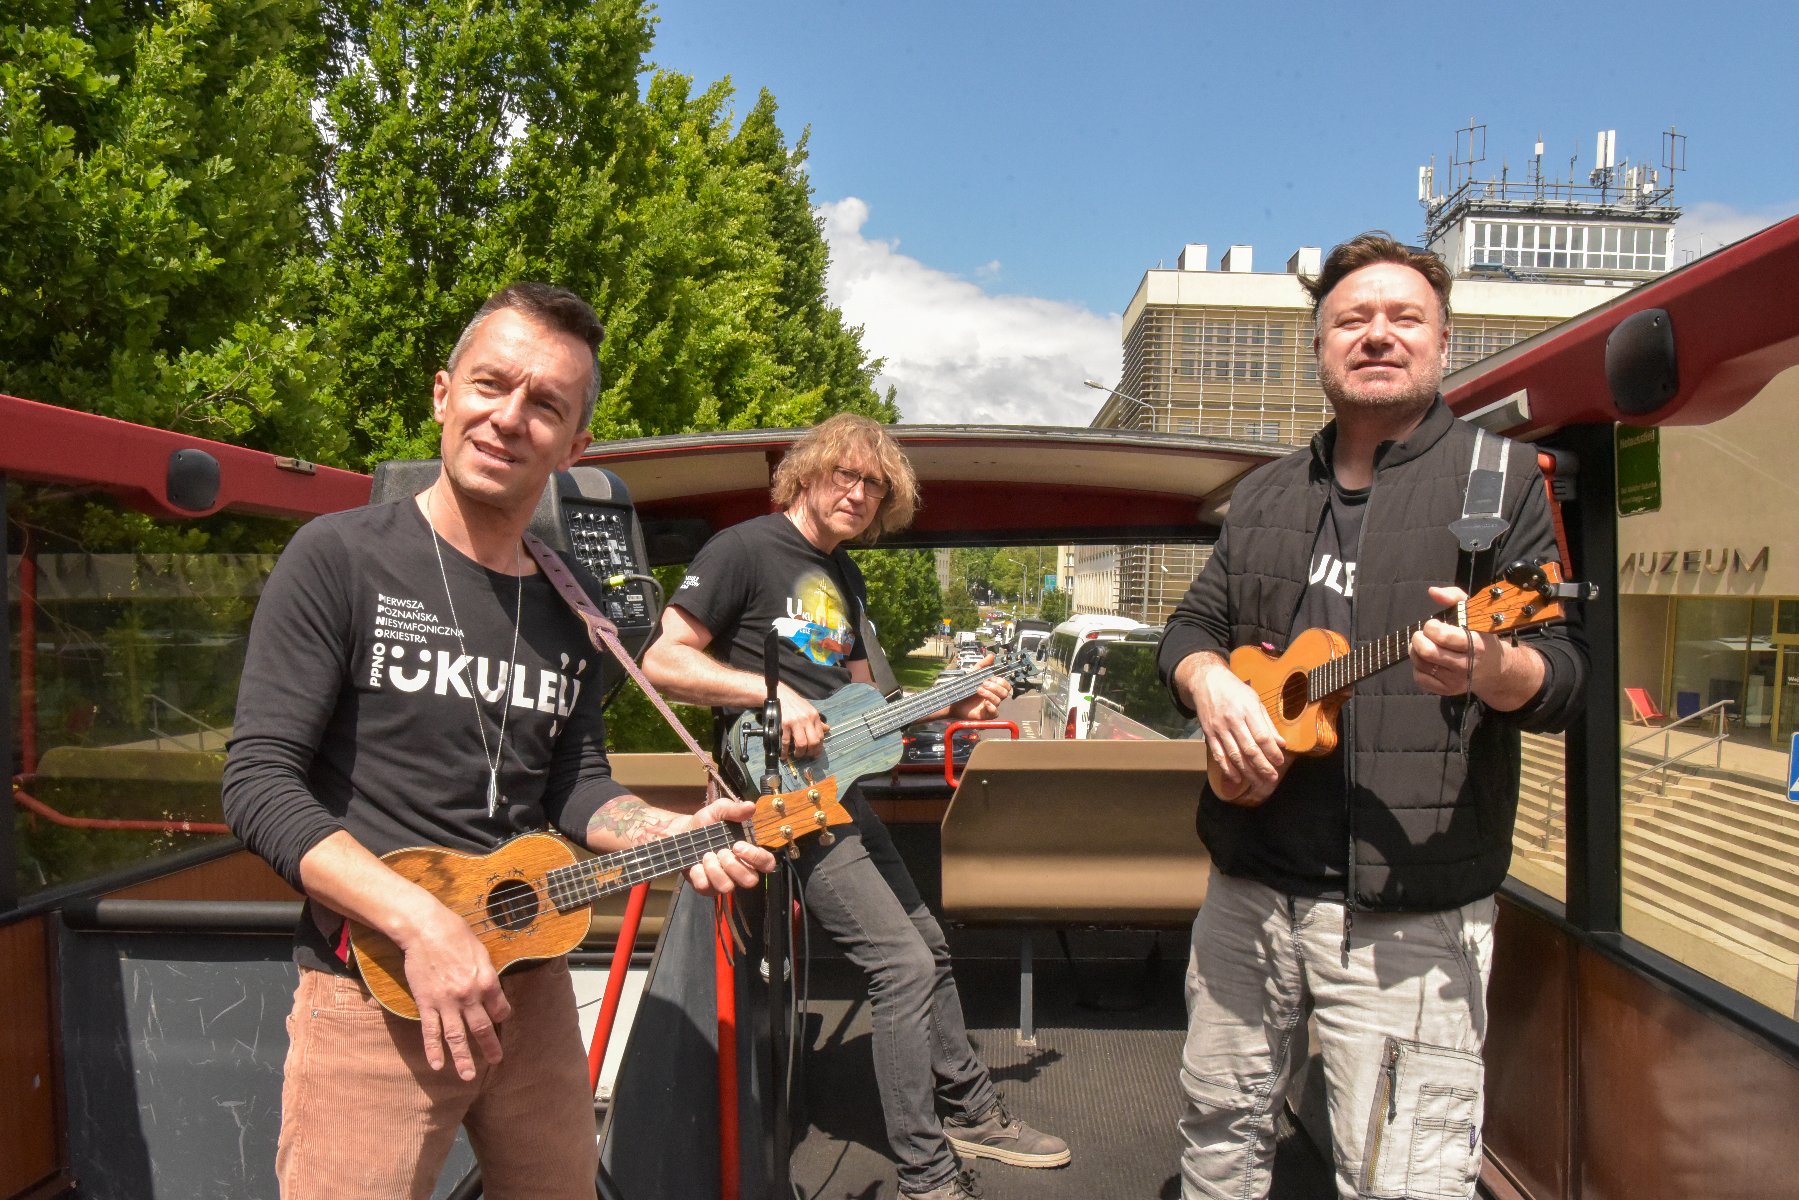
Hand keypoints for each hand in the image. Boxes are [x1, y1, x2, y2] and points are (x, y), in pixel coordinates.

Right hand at [398, 903, 510, 1080]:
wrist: (425, 929)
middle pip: (481, 1028)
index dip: (501, 1015)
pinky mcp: (426, 1003)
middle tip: (496, 1060)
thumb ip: (487, 973)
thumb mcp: (481, 951)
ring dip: (463, 1058)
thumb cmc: (455, 934)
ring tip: (468, 1076)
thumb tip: (491, 988)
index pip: (499, 1008)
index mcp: (487, 981)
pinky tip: (437, 1065)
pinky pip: (431, 1031)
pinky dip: (433, 1049)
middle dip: (489, 1047)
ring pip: (456, 1036)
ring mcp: (446, 1002)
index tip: (499, 1019)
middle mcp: (469, 996)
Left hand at [675, 794, 778, 894]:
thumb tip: (750, 807)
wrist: (681, 833)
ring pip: (728, 887)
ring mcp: (724, 881)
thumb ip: (734, 809)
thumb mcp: (718, 810)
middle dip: (733, 865)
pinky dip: (699, 875)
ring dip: (715, 870)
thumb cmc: (706, 823)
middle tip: (721, 851)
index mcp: (748, 853)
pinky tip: (695, 864)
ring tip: (707, 855)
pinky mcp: (707, 888)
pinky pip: (707, 888)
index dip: (756, 858)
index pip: (767, 863)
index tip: (738, 845)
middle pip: (750, 880)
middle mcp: (739, 870)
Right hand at [777, 685, 827, 757]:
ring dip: (800, 753)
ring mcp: (795, 722)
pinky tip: (784, 755)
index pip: (820, 736)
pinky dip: (785, 751)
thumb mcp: (809, 710)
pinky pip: (786, 742)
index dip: (818, 747)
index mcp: (814, 716)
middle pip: (813, 742)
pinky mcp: (784, 724)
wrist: (781, 695)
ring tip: (797, 755)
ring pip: (802, 744)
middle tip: (806, 756)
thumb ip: (818, 721)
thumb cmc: (796, 704)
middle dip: (810, 752)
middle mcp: (807, 719)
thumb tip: (827, 729)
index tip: (815, 753)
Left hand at [948, 652, 1010, 720]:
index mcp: (994, 688)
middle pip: (1005, 692)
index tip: (989, 679)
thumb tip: (991, 655)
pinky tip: (985, 703)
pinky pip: (995, 712)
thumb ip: (982, 665)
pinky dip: (991, 707)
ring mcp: (991, 706)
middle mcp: (994, 697)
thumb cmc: (964, 688)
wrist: (953, 700)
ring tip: (978, 690)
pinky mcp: (987, 715)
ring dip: (989, 694)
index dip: (1000, 681)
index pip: (1006, 685)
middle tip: (983, 684)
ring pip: (999, 700)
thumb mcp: (973, 674)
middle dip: (995, 687)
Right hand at [1181, 653, 1285, 806]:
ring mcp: (1219, 728)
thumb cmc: (1235, 691)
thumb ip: (1267, 723)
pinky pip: (1219, 754)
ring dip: (1247, 771)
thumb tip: (1281, 743)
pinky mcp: (1209, 734)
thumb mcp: (1255, 701)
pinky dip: (1227, 768)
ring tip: (1258, 782)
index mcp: (1248, 709)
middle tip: (1272, 778)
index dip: (1272, 752)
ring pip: (1234, 755)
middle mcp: (1233, 720)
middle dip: (1262, 766)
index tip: (1280, 762)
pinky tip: (1237, 778)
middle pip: (1249, 748)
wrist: (1207, 682)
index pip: (1262, 736)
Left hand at [1412, 585, 1491, 696]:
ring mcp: (1455, 680)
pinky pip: (1420, 679)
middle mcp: (1466, 665)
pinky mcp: (1446, 691)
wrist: (1496, 670)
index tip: (1434, 624)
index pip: (1443, 636)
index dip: (1431, 627)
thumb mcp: (1474, 614)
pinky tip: (1427, 660)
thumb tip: (1432, 591)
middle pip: (1428, 652)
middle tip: (1424, 635)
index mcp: (1475, 644)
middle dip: (1419, 639)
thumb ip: (1454, 597)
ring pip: (1421, 664)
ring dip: (1416, 651)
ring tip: (1425, 644)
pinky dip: (1418, 667)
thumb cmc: (1482, 637)